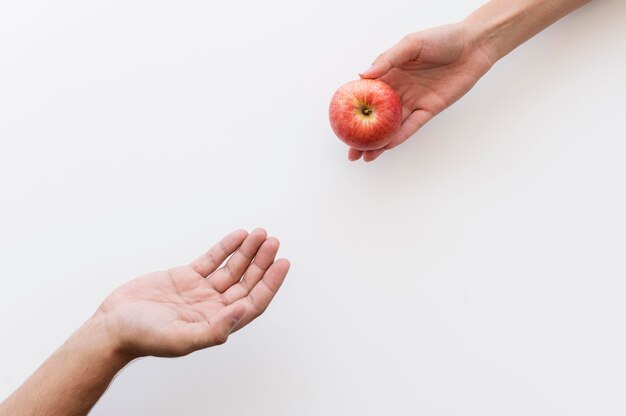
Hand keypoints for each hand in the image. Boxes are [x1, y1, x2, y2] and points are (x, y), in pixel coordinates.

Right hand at [96, 228, 289, 357]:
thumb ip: (214, 329)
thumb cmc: (143, 337)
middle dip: (262, 262)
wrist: (112, 325)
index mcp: (217, 323)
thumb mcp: (181, 338)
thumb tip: (243, 311)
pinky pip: (212, 259)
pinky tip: (239, 235)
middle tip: (273, 242)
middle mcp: (213, 307)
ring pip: (232, 268)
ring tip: (260, 234)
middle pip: (246, 282)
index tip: (283, 263)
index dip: (270, 283)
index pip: (253, 302)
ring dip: (247, 252)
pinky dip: (226, 247)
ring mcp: (200, 291)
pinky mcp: (185, 277)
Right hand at [350, 23, 493, 161]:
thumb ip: (387, 59)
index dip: (353, 110)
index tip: (341, 124)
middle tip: (351, 151)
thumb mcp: (410, 44)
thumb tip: (362, 75)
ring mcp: (414, 101)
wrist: (474, 45)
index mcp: (390, 74)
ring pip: (392, 126)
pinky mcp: (430, 109)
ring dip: (379, 142)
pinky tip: (388, 146)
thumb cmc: (442, 38)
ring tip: (366, 156)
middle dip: (363, 135)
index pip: (366, 96)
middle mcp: (399, 90)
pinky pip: (413, 126)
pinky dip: (401, 136)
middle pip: (376, 117)